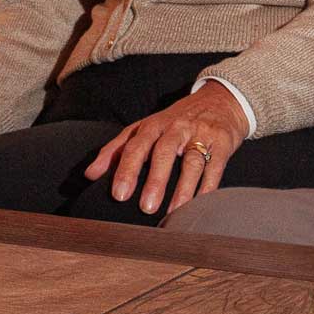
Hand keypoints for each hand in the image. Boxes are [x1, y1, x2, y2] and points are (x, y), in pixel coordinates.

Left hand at [83, 82, 248, 215]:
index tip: (119, 194)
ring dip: (183, 189)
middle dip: (155, 180)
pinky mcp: (222, 144)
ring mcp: (201, 135)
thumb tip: (90, 174)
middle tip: (146, 207)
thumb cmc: (176, 120)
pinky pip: (215, 168)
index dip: (126, 169)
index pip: (136, 145)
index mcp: (154, 125)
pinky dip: (208, 188)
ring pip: (192, 162)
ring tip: (174, 212)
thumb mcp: (145, 128)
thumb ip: (117, 149)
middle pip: (164, 152)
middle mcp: (177, 128)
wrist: (221, 100)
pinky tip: (200, 205)